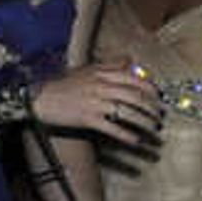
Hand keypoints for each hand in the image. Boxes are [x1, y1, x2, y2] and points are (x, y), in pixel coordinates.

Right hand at [28, 59, 163, 152]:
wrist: (41, 98)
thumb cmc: (64, 84)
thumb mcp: (87, 69)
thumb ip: (110, 64)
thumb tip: (130, 60)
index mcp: (102, 73)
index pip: (134, 78)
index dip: (150, 88)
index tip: (159, 97)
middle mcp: (101, 86)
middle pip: (135, 95)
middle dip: (152, 107)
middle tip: (160, 115)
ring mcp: (95, 103)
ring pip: (127, 111)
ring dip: (144, 121)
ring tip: (154, 129)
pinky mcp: (88, 119)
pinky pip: (112, 127)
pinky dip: (126, 135)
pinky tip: (135, 140)